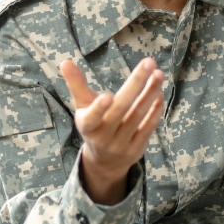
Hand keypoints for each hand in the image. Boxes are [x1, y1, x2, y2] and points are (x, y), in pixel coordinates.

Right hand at [61, 57, 164, 205]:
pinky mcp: (137, 148)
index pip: (91, 118)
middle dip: (136, 84)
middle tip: (149, 62)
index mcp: (87, 126)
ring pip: (138, 115)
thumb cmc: (93, 125)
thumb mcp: (82, 107)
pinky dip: (155, 110)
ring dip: (150, 93)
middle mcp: (104, 137)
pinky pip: (148, 127)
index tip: (107, 96)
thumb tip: (65, 61)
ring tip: (159, 74)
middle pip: (121, 109)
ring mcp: (121, 144)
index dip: (98, 109)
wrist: (105, 161)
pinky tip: (159, 93)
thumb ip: (77, 84)